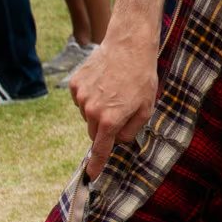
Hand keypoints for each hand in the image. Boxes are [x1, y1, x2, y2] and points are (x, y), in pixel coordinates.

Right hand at [69, 37, 158, 178]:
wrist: (128, 46)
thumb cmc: (141, 78)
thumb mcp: (146, 108)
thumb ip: (131, 130)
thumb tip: (118, 140)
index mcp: (110, 119)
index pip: (101, 148)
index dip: (97, 163)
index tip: (91, 175)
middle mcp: (91, 110)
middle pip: (94, 133)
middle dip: (105, 129)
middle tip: (120, 112)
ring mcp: (81, 96)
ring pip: (87, 115)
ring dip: (98, 111)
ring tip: (114, 91)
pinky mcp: (75, 84)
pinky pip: (81, 100)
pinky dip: (91, 96)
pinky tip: (104, 83)